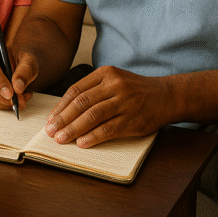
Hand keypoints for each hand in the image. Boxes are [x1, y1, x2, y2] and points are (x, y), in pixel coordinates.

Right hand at [0, 39, 33, 110]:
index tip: (10, 93)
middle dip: (1, 96)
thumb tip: (18, 87)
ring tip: (19, 101)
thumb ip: (25, 71)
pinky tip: (12, 101)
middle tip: (18, 101)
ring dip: (2, 102)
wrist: (17, 63)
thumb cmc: (20, 59)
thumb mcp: (29, 61)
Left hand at [44, 66, 171, 147]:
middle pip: (81, 103)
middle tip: (50, 131)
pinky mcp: (133, 119)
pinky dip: (93, 137)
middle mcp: (114, 85)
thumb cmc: (134, 90)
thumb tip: (65, 110)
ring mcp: (124, 102)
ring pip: (92, 116)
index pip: (76, 90)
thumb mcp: (113, 80)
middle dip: (63, 118)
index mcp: (105, 73)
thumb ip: (92, 90)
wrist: (167, 95)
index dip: (61, 106)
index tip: (50, 118)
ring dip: (74, 129)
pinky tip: (82, 143)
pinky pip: (109, 129)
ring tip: (61, 138)